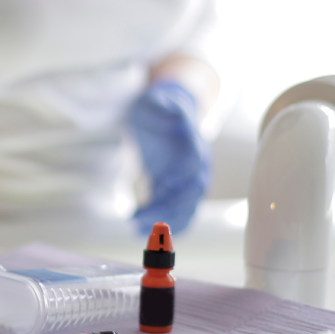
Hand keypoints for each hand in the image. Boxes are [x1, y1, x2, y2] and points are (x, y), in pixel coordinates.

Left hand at [127, 80, 210, 233]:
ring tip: (139, 229)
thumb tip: (168, 102)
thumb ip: (164, 102)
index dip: (181, 174)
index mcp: (192, 142)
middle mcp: (196, 164)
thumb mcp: (158, 99)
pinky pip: (181, 211)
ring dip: (166, 220)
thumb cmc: (162, 105)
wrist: (173, 111)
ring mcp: (189, 179)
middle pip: (189, 190)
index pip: (192, 161)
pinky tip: (150, 234)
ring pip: (186, 205)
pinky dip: (169, 225)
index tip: (164, 185)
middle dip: (168, 206)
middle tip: (141, 217)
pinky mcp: (177, 188)